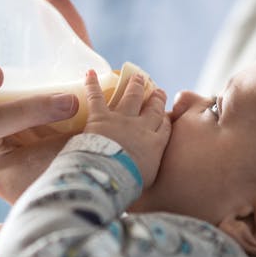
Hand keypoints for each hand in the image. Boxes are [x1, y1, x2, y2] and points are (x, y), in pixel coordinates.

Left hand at [84, 70, 170, 187]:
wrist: (110, 175)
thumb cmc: (128, 184)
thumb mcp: (146, 182)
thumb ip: (146, 174)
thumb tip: (143, 182)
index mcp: (155, 144)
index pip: (164, 127)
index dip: (164, 118)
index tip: (165, 114)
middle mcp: (141, 128)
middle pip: (152, 109)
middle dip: (156, 99)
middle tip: (158, 91)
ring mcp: (121, 119)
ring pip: (131, 97)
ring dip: (134, 86)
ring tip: (138, 77)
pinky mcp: (100, 116)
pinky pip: (96, 96)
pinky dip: (92, 84)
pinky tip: (90, 72)